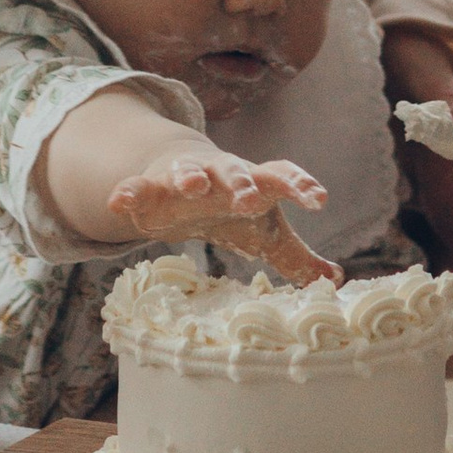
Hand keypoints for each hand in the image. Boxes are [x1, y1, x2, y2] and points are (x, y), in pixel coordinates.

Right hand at [107, 140, 340, 285]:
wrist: (188, 178)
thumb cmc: (236, 208)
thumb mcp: (266, 234)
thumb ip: (296, 257)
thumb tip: (334, 280)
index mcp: (256, 182)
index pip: (283, 177)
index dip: (302, 186)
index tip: (320, 200)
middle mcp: (222, 174)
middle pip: (235, 173)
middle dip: (241, 184)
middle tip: (249, 199)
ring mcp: (186, 177)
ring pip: (188, 172)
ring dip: (190, 176)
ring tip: (192, 184)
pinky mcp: (152, 188)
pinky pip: (138, 188)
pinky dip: (128, 192)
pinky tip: (117, 201)